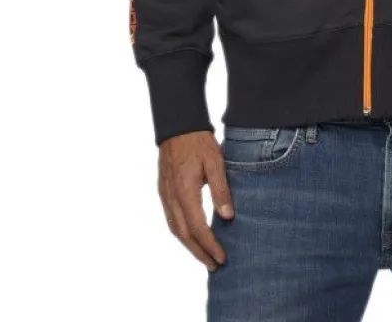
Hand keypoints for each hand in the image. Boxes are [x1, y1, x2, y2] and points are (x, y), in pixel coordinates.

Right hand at [157, 129, 234, 270]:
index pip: (197, 227)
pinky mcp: (164, 191)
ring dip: (189, 246)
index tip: (222, 257)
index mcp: (185, 191)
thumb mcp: (216, 162)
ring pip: (175, 229)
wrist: (178, 125)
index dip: (209, 245)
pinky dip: (181, 233)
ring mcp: (165, 195)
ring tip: (204, 257)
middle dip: (199, 252)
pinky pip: (170, 219)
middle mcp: (172, 197)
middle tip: (214, 266)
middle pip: (184, 234)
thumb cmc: (199, 142)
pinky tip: (191, 236)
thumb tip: (228, 217)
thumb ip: (221, 189)